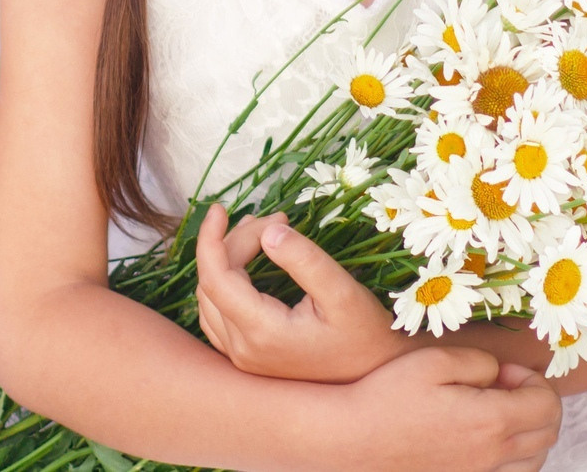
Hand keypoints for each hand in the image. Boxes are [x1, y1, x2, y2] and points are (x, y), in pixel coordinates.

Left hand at [195, 205, 407, 382]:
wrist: (376, 378)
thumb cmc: (365, 334)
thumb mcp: (342, 292)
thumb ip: (305, 260)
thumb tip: (268, 232)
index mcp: (261, 333)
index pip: (215, 277)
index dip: (211, 238)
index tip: (220, 207)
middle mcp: (243, 351)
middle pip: (215, 283)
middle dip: (237, 242)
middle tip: (277, 220)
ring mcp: (244, 359)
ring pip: (212, 299)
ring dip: (228, 261)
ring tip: (261, 232)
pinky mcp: (249, 360)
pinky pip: (218, 316)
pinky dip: (226, 284)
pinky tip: (247, 265)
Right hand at [313, 346, 561, 471]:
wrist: (355, 439)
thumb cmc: (389, 395)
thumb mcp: (434, 360)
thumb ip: (479, 361)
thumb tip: (499, 374)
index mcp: (491, 420)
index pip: (548, 403)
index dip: (533, 379)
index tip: (502, 371)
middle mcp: (493, 455)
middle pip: (549, 432)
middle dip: (536, 401)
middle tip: (501, 386)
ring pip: (537, 458)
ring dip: (530, 430)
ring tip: (496, 411)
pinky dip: (516, 456)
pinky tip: (487, 437)